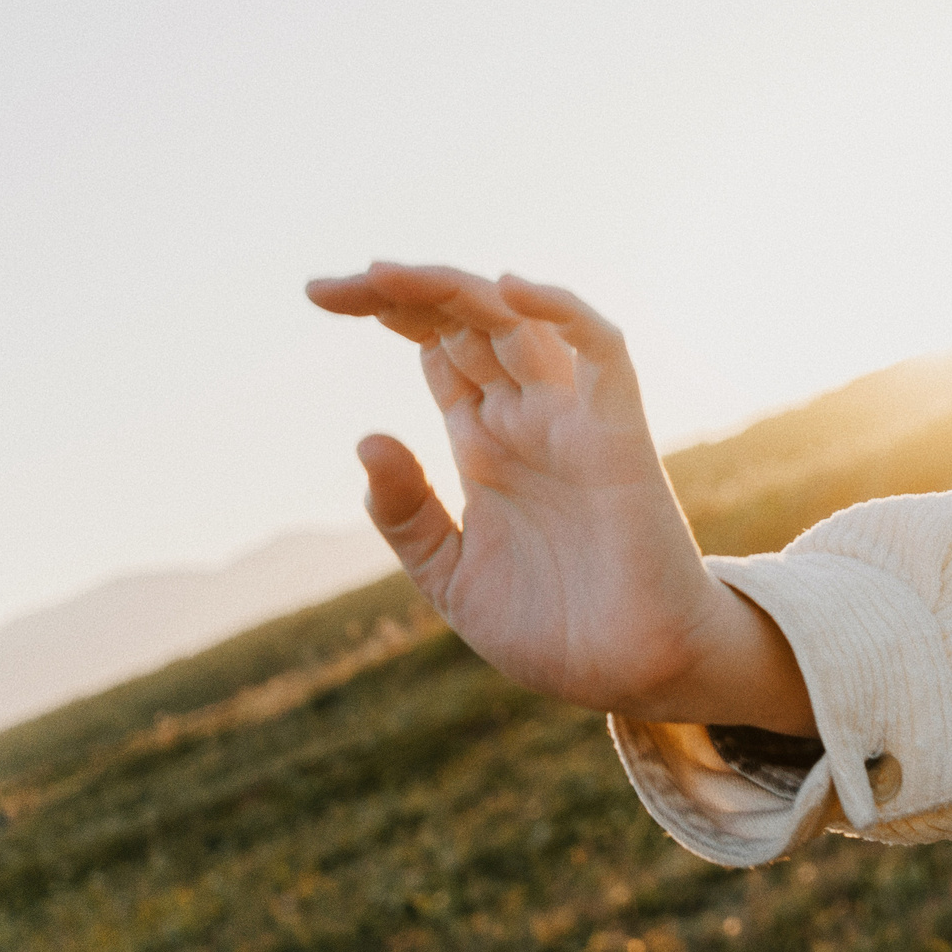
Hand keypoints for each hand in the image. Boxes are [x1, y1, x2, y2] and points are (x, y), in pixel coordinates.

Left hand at [304, 263, 811, 731]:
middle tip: (332, 286)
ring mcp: (571, 422)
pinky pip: (602, 352)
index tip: (319, 294)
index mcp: (486, 447)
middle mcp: (526, 420)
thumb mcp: (449, 577)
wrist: (632, 675)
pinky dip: (565, 310)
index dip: (387, 311)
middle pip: (465, 322)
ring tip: (386, 275)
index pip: (437, 349)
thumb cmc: (554, 629)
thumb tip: (367, 438)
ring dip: (456, 289)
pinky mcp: (619, 434)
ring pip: (519, 322)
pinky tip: (512, 290)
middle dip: (401, 292)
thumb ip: (408, 515)